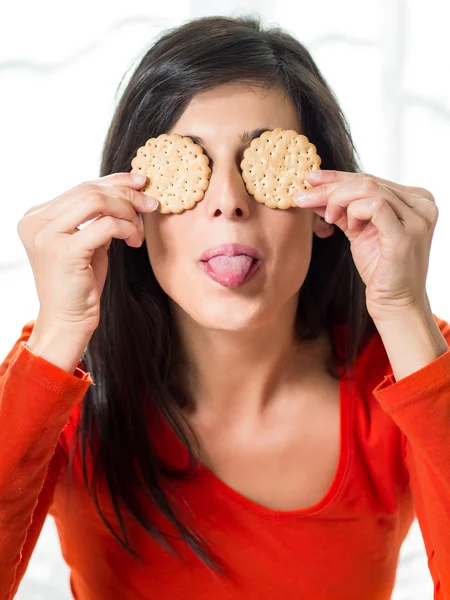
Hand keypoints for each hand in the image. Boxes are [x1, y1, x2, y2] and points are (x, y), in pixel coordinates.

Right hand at [17, 172, 157, 337]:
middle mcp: (35, 221)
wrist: (68, 320)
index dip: (115, 181)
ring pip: (96, 202)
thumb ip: (97, 216)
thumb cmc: (80, 283)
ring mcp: (46, 235)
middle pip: (89, 190)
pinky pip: (105, 226)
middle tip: (150, 205)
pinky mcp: (63, 251)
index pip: (81, 186)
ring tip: (138, 230)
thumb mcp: (87, 242)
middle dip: (126, 195)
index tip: (141, 182)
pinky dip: (126, 228)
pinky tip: (134, 241)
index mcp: (37, 216)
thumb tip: (129, 187)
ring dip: (127, 212)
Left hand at [294, 170, 438, 322]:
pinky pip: (375, 206)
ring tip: (328, 218)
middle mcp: (421, 204)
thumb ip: (343, 209)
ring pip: (368, 189)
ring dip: (338, 200)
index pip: (370, 179)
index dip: (336, 177)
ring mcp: (417, 219)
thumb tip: (313, 188)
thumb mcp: (359, 231)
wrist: (394, 304)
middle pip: (367, 181)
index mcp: (414, 200)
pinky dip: (353, 211)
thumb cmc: (379, 269)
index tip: (309, 179)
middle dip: (330, 187)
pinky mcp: (407, 235)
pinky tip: (347, 226)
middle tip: (303, 196)